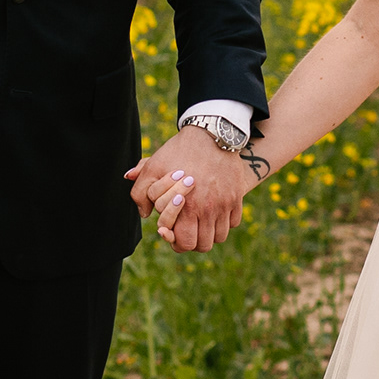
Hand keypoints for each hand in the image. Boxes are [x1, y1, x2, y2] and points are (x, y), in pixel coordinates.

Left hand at [124, 127, 254, 252]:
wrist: (211, 133)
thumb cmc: (179, 151)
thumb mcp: (153, 167)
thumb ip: (141, 191)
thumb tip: (144, 214)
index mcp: (185, 206)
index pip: (184, 243)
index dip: (176, 241)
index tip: (173, 231)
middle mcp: (207, 210)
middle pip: (203, 245)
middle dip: (193, 241)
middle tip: (187, 228)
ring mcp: (225, 205)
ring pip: (220, 237)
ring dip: (209, 233)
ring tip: (200, 221)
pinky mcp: (237, 197)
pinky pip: (233, 223)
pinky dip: (224, 222)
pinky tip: (214, 211)